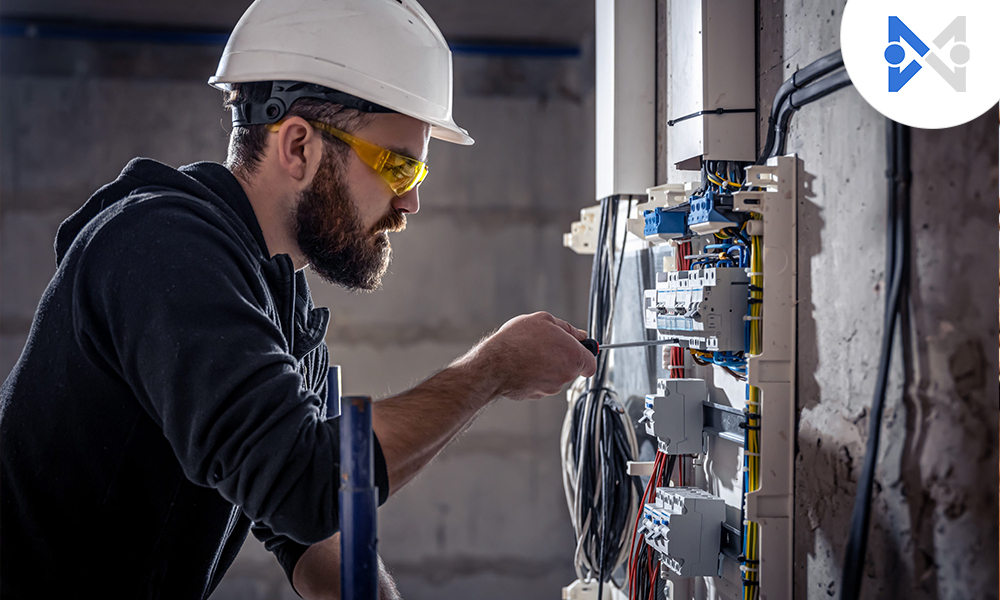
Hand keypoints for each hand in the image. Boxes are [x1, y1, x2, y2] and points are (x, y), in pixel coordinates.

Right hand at [474, 312, 597, 399]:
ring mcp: (551, 388)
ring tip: (529, 353)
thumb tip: (580, 335)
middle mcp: (566, 376)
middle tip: (544, 345)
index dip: (585, 356)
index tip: (577, 350)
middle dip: (561, 358)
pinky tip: (522, 365)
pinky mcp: (536, 395)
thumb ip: (567, 328)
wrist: (494, 364)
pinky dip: (534, 376)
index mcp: (574, 356)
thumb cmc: (518, 341)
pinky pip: (540, 384)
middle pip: (571, 369)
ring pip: (555, 376)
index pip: (591, 364)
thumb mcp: (544, 320)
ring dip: (546, 366)